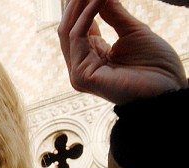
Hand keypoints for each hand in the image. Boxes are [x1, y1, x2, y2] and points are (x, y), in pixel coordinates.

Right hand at [58, 0, 187, 104]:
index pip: (77, 27)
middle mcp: (79, 66)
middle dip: (74, 2)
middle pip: (66, 27)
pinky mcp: (81, 75)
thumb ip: (112, 14)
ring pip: (68, 30)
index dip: (81, 4)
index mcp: (90, 58)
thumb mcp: (132, 32)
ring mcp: (78, 72)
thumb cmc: (155, 67)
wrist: (166, 91)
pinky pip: (78, 36)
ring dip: (79, 4)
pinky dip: (87, 14)